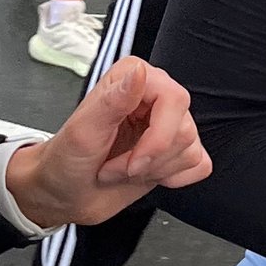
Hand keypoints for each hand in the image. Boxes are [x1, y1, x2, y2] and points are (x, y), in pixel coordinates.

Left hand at [6, 55, 209, 227]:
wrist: (65, 193)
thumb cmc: (67, 160)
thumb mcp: (83, 131)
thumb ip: (113, 100)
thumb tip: (139, 73)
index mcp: (132, 79)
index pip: (174, 98)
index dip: (159, 136)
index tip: (134, 159)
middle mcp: (154, 97)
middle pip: (185, 128)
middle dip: (152, 159)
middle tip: (122, 167)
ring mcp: (166, 125)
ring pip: (192, 149)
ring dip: (156, 170)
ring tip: (124, 170)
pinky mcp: (175, 152)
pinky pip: (200, 165)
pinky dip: (175, 178)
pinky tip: (149, 176)